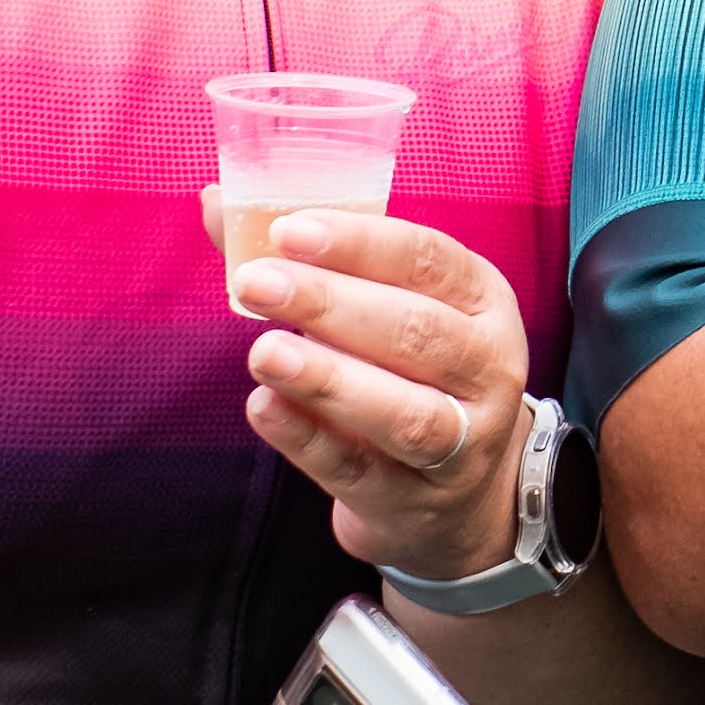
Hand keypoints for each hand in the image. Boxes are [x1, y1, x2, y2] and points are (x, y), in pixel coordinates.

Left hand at [234, 210, 532, 579]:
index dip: (361, 243)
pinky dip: (309, 440)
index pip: (430, 260)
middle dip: (332, 303)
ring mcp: (463, 442)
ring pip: (403, 412)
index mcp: (482, 302)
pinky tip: (264, 408)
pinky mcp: (415, 501)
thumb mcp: (384, 308)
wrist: (455, 496)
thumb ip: (307, 260)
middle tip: (257, 284)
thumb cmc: (409, 372)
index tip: (289, 230)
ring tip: (263, 353)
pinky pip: (360, 471)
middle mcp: (487, 368)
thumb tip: (217, 203)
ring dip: (329, 378)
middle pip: (417, 331)